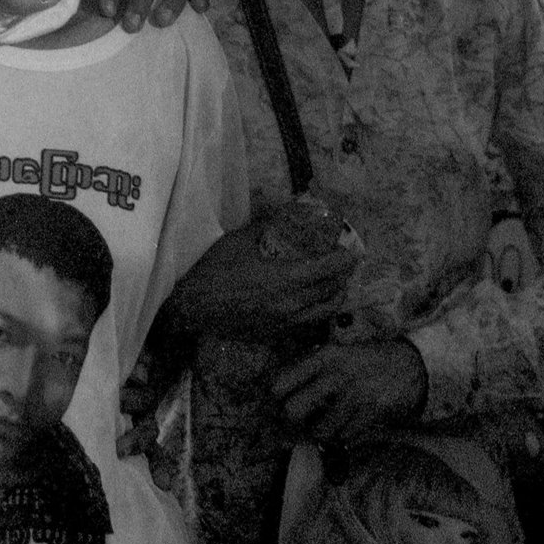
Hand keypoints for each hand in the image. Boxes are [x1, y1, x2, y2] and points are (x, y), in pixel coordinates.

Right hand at [163, 220, 358, 342]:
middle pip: (330, 291)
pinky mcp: (274, 334)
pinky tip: (311, 302)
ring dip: (333, 296)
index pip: (327, 269)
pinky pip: (306, 324)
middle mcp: (292, 304)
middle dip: (342, 277)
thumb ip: (266, 224)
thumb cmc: (214, 270)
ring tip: (333, 284)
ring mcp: (284, 323)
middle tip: (343, 265)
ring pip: (323, 312)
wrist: (191, 306)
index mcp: (286, 278)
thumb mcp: (239, 240)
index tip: (351, 252)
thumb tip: (284, 209)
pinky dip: (315, 311)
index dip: (343, 259)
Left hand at [271, 339, 428, 444]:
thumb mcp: (337, 355)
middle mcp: (335, 374)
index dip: (273, 402)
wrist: (412, 365)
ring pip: (320, 430)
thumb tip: (279, 399)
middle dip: (292, 423)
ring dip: (321, 433)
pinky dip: (343, 436)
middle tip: (298, 424)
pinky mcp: (372, 411)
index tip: (276, 408)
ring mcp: (355, 394)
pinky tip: (348, 425)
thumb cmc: (367, 361)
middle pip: (292, 410)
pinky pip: (344, 436)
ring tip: (328, 425)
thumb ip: (310, 373)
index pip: (280, 383)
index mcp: (323, 357)